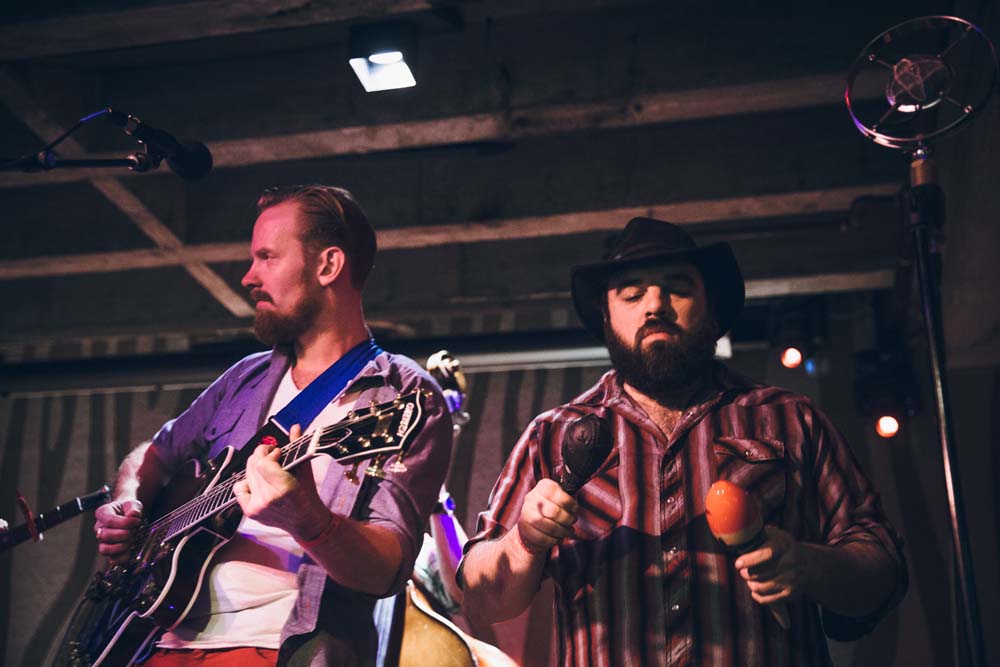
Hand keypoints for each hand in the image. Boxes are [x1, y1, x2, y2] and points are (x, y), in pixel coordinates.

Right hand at [94, 498, 143, 565]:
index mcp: (103, 513)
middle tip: (134, 531)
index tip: (137, 521)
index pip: (109, 521)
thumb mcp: (132, 503)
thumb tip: (133, 515)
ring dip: (121, 546)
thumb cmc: (128, 509)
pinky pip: (111, 560)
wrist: (129, 514)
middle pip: (105, 536)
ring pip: (104, 549)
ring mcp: (103, 541)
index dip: (125, 523)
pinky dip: (122, 558)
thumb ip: (133, 508)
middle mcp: (100, 528)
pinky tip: (130, 551)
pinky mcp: (110, 551)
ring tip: (132, 540)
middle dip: (124, 535)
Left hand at [232, 425, 330, 540]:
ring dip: (256, 468)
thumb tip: (294, 427)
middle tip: (272, 456)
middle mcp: (268, 498)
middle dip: (262, 456)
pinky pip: (239, 488)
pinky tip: (259, 482)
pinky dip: (247, 482)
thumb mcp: (305, 469)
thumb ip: (297, 447)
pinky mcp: (250, 511)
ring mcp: (258, 506)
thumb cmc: (307, 495)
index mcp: (284, 488)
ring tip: (268, 470)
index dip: (269, 453)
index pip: (263, 462)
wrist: (305, 521)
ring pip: (246, 474)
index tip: (278, 452)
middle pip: (253, 466)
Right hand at [513, 478, 577, 555]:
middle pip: (552, 511)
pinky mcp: (524, 529)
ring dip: (562, 531)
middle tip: (572, 521)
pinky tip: (559, 538)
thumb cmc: (555, 508)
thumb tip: (574, 506)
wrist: (535, 522)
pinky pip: (541, 538)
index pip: (553, 490)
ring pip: (547, 526)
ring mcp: (526, 513)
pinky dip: (553, 540)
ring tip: (568, 532)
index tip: (575, 508)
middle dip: (566, 519)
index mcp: (543, 487)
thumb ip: (570, 499)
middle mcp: (532, 498)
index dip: (567, 501)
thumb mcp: (563, 499)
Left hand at [734, 525, 810, 604]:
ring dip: (750, 584)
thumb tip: (739, 532)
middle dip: (746, 573)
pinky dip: (757, 596)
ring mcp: (791, 580)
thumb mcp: (776, 535)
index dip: (749, 560)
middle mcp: (789, 563)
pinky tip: (755, 590)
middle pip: (760, 573)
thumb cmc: (784, 548)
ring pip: (761, 587)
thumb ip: (760, 534)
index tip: (738, 564)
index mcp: (784, 546)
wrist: (809, 565)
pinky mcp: (790, 593)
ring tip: (749, 579)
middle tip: (743, 570)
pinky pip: (767, 599)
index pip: (766, 554)